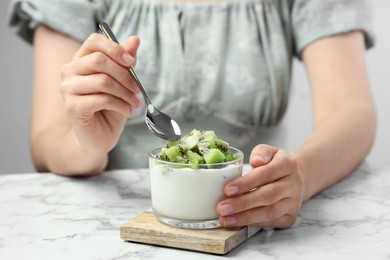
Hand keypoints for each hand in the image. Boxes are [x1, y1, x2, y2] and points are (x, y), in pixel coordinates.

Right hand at [60, 33, 140, 153]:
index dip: (115, 48)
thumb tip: (134, 39)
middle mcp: (70, 71)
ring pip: (102, 81)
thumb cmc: (110, 109)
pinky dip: (120, 105)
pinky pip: (101, 99)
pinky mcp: (72, 106)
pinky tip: (127, 111)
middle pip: (99, 60)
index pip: (94, 41)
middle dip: (125, 75)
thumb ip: (126, 62)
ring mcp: (68, 88)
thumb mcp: (122, 83)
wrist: (98, 138)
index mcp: (81, 60)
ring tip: (134, 103)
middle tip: (138, 90)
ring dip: (125, 93)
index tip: (132, 62)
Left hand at [217, 144, 304, 227]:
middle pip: (268, 196)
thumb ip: (261, 153)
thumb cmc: (275, 164)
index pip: (266, 174)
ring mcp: (294, 202)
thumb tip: (255, 161)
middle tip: (222, 208)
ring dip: (245, 217)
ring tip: (225, 218)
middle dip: (242, 203)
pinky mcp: (290, 217)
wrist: (296, 178)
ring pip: (269, 213)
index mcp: (288, 165)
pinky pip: (270, 222)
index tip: (228, 189)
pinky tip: (237, 222)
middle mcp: (294, 184)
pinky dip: (252, 223)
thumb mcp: (269, 151)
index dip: (246, 183)